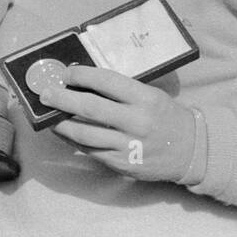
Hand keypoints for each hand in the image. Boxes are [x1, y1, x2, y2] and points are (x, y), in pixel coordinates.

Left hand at [46, 66, 195, 182]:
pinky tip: (65, 132)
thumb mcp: (152, 96)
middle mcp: (136, 121)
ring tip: (49, 116)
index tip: (66, 73)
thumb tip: (86, 83)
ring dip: (61, 123)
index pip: (107, 82)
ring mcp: (128, 146)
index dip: (82, 76)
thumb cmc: (167, 117)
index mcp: (145, 98)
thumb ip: (123, 91)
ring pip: (84, 134)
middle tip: (45, 93)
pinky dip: (74, 140)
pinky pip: (91, 151)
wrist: (191, 150)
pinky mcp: (122, 164)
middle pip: (90, 108)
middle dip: (62, 99)